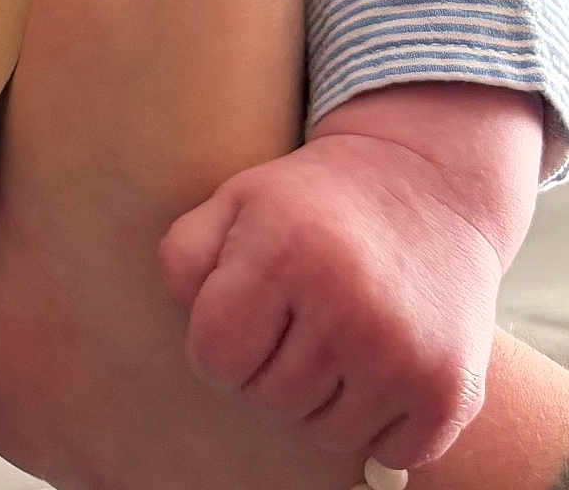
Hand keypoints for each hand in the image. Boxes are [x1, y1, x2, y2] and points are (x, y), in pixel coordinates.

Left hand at [161, 133, 499, 466]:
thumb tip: (187, 322)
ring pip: (325, 433)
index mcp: (284, 253)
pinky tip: (380, 364)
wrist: (426, 185)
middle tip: (294, 321)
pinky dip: (379, 424)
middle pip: (267, 399)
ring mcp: (405, 355)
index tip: (240, 319)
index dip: (216, 345)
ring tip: (335, 337)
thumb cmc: (311, 201)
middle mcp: (348, 307)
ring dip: (319, 399)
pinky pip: (389, 452)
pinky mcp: (452, 392)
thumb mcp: (235, 199)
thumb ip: (185, 257)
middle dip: (266, 369)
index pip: (214, 357)